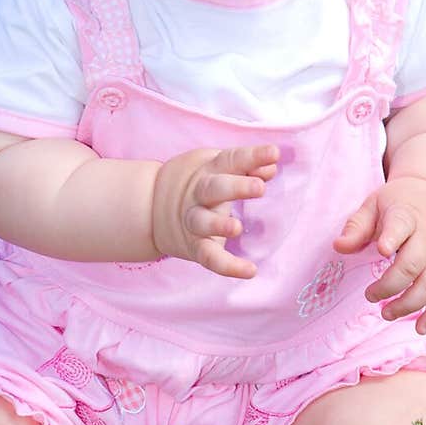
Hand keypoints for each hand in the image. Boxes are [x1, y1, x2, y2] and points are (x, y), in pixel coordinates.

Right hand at [152, 144, 278, 278]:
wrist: (151, 206)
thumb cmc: (200, 182)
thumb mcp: (219, 167)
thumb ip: (246, 167)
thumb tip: (270, 166)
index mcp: (209, 170)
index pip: (232, 160)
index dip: (252, 156)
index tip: (274, 153)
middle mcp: (199, 194)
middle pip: (213, 188)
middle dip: (235, 187)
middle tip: (260, 187)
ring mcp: (194, 221)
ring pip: (202, 222)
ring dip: (218, 225)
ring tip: (236, 228)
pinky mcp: (194, 246)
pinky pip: (209, 257)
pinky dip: (227, 266)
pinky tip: (250, 271)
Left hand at [334, 176, 425, 332]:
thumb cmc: (399, 202)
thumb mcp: (375, 204)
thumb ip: (357, 226)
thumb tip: (339, 247)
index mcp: (408, 215)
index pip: (402, 225)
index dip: (392, 238)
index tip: (381, 250)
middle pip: (414, 265)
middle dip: (391, 286)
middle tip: (370, 296)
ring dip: (409, 304)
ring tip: (387, 313)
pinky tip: (419, 328)